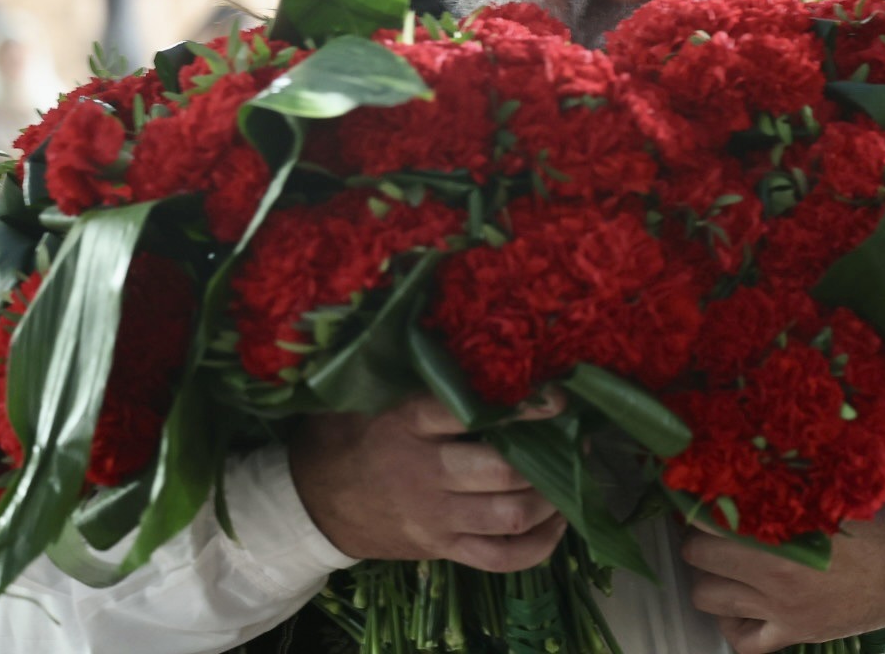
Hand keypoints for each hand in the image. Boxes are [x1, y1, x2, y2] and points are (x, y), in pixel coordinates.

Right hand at [288, 393, 567, 570]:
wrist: (311, 505)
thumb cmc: (348, 437)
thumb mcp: (368, 396)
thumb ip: (412, 373)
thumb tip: (459, 325)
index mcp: (407, 426)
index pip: (467, 414)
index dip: (520, 408)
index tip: (557, 397)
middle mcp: (425, 475)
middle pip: (501, 473)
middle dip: (547, 459)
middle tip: (574, 439)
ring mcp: (436, 518)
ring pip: (508, 516)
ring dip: (550, 499)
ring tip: (572, 476)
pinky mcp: (443, 550)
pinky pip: (500, 559)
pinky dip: (538, 546)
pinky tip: (557, 523)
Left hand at [682, 489, 884, 653]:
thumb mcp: (841, 483)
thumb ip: (793, 472)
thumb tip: (747, 447)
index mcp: (788, 533)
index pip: (711, 515)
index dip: (698, 494)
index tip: (696, 481)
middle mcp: (779, 577)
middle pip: (698, 554)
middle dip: (698, 532)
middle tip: (709, 515)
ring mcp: (786, 611)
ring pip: (708, 597)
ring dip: (708, 572)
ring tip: (721, 553)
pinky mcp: (799, 633)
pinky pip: (743, 640)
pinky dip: (732, 622)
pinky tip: (740, 599)